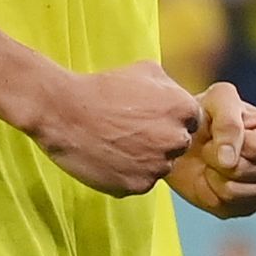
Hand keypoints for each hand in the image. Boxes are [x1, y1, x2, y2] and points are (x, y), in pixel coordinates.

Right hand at [25, 59, 207, 198]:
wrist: (63, 111)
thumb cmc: (101, 88)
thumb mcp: (144, 69)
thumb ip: (171, 86)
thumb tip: (177, 96)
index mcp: (184, 109)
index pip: (191, 122)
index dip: (168, 120)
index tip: (146, 118)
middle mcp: (177, 139)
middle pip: (177, 146)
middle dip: (159, 140)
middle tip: (129, 132)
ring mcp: (158, 165)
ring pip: (159, 166)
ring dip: (144, 159)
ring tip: (115, 144)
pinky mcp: (137, 185)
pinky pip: (139, 183)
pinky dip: (126, 174)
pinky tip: (108, 159)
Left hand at [164, 81, 255, 216]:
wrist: (185, 139)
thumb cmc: (207, 113)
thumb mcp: (217, 99)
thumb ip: (228, 123)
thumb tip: (230, 162)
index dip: (231, 140)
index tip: (218, 129)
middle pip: (244, 170)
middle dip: (217, 157)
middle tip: (210, 146)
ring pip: (234, 191)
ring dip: (211, 174)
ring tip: (210, 161)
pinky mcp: (247, 207)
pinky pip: (225, 206)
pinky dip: (207, 192)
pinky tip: (208, 178)